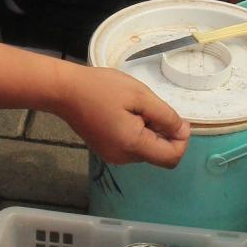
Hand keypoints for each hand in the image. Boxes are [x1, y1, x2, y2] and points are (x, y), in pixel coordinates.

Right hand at [52, 64, 190, 166]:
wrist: (65, 91)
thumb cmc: (102, 88)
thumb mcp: (140, 95)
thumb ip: (165, 116)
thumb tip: (181, 132)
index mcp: (132, 145)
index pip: (171, 158)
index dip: (182, 140)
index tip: (176, 118)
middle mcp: (123, 158)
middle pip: (159, 154)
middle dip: (164, 133)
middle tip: (150, 107)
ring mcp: (113, 156)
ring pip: (146, 150)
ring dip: (150, 132)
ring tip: (134, 108)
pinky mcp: (107, 150)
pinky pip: (133, 147)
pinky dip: (138, 133)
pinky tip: (125, 113)